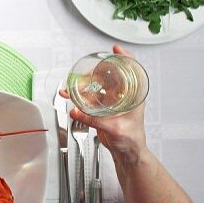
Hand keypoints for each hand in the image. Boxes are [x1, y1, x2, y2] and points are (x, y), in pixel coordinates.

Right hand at [64, 45, 148, 165]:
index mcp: (133, 97)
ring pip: (96, 87)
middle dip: (94, 71)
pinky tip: (71, 97)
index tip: (116, 49)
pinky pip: (88, 99)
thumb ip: (95, 120)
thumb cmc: (132, 141)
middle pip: (109, 76)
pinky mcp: (102, 109)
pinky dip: (78, 96)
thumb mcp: (115, 129)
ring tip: (70, 85)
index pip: (132, 71)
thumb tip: (78, 112)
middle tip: (84, 70)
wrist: (128, 153)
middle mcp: (123, 96)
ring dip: (82, 84)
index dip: (125, 57)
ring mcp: (112, 102)